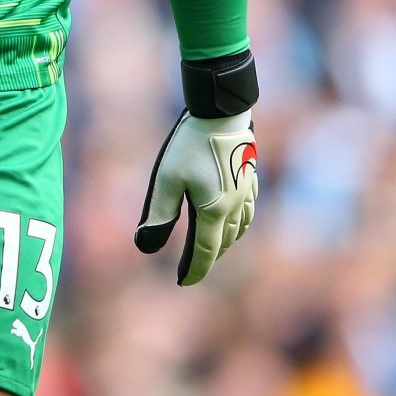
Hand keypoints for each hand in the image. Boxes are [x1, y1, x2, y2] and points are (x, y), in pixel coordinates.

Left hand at [134, 109, 257, 284]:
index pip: (205, 252)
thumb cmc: (191, 145)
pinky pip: (248, 212)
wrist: (222, 113)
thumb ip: (159, 215)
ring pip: (239, 229)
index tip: (183, 282)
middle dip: (208, 258)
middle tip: (192, 267)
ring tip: (211, 247)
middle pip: (223, 242)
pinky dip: (239, 224)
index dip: (194, 270)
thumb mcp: (167, 180)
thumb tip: (145, 246)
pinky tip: (232, 219)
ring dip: (225, 242)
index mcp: (214, 211)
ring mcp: (246, 192)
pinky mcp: (250, 178)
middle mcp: (235, 206)